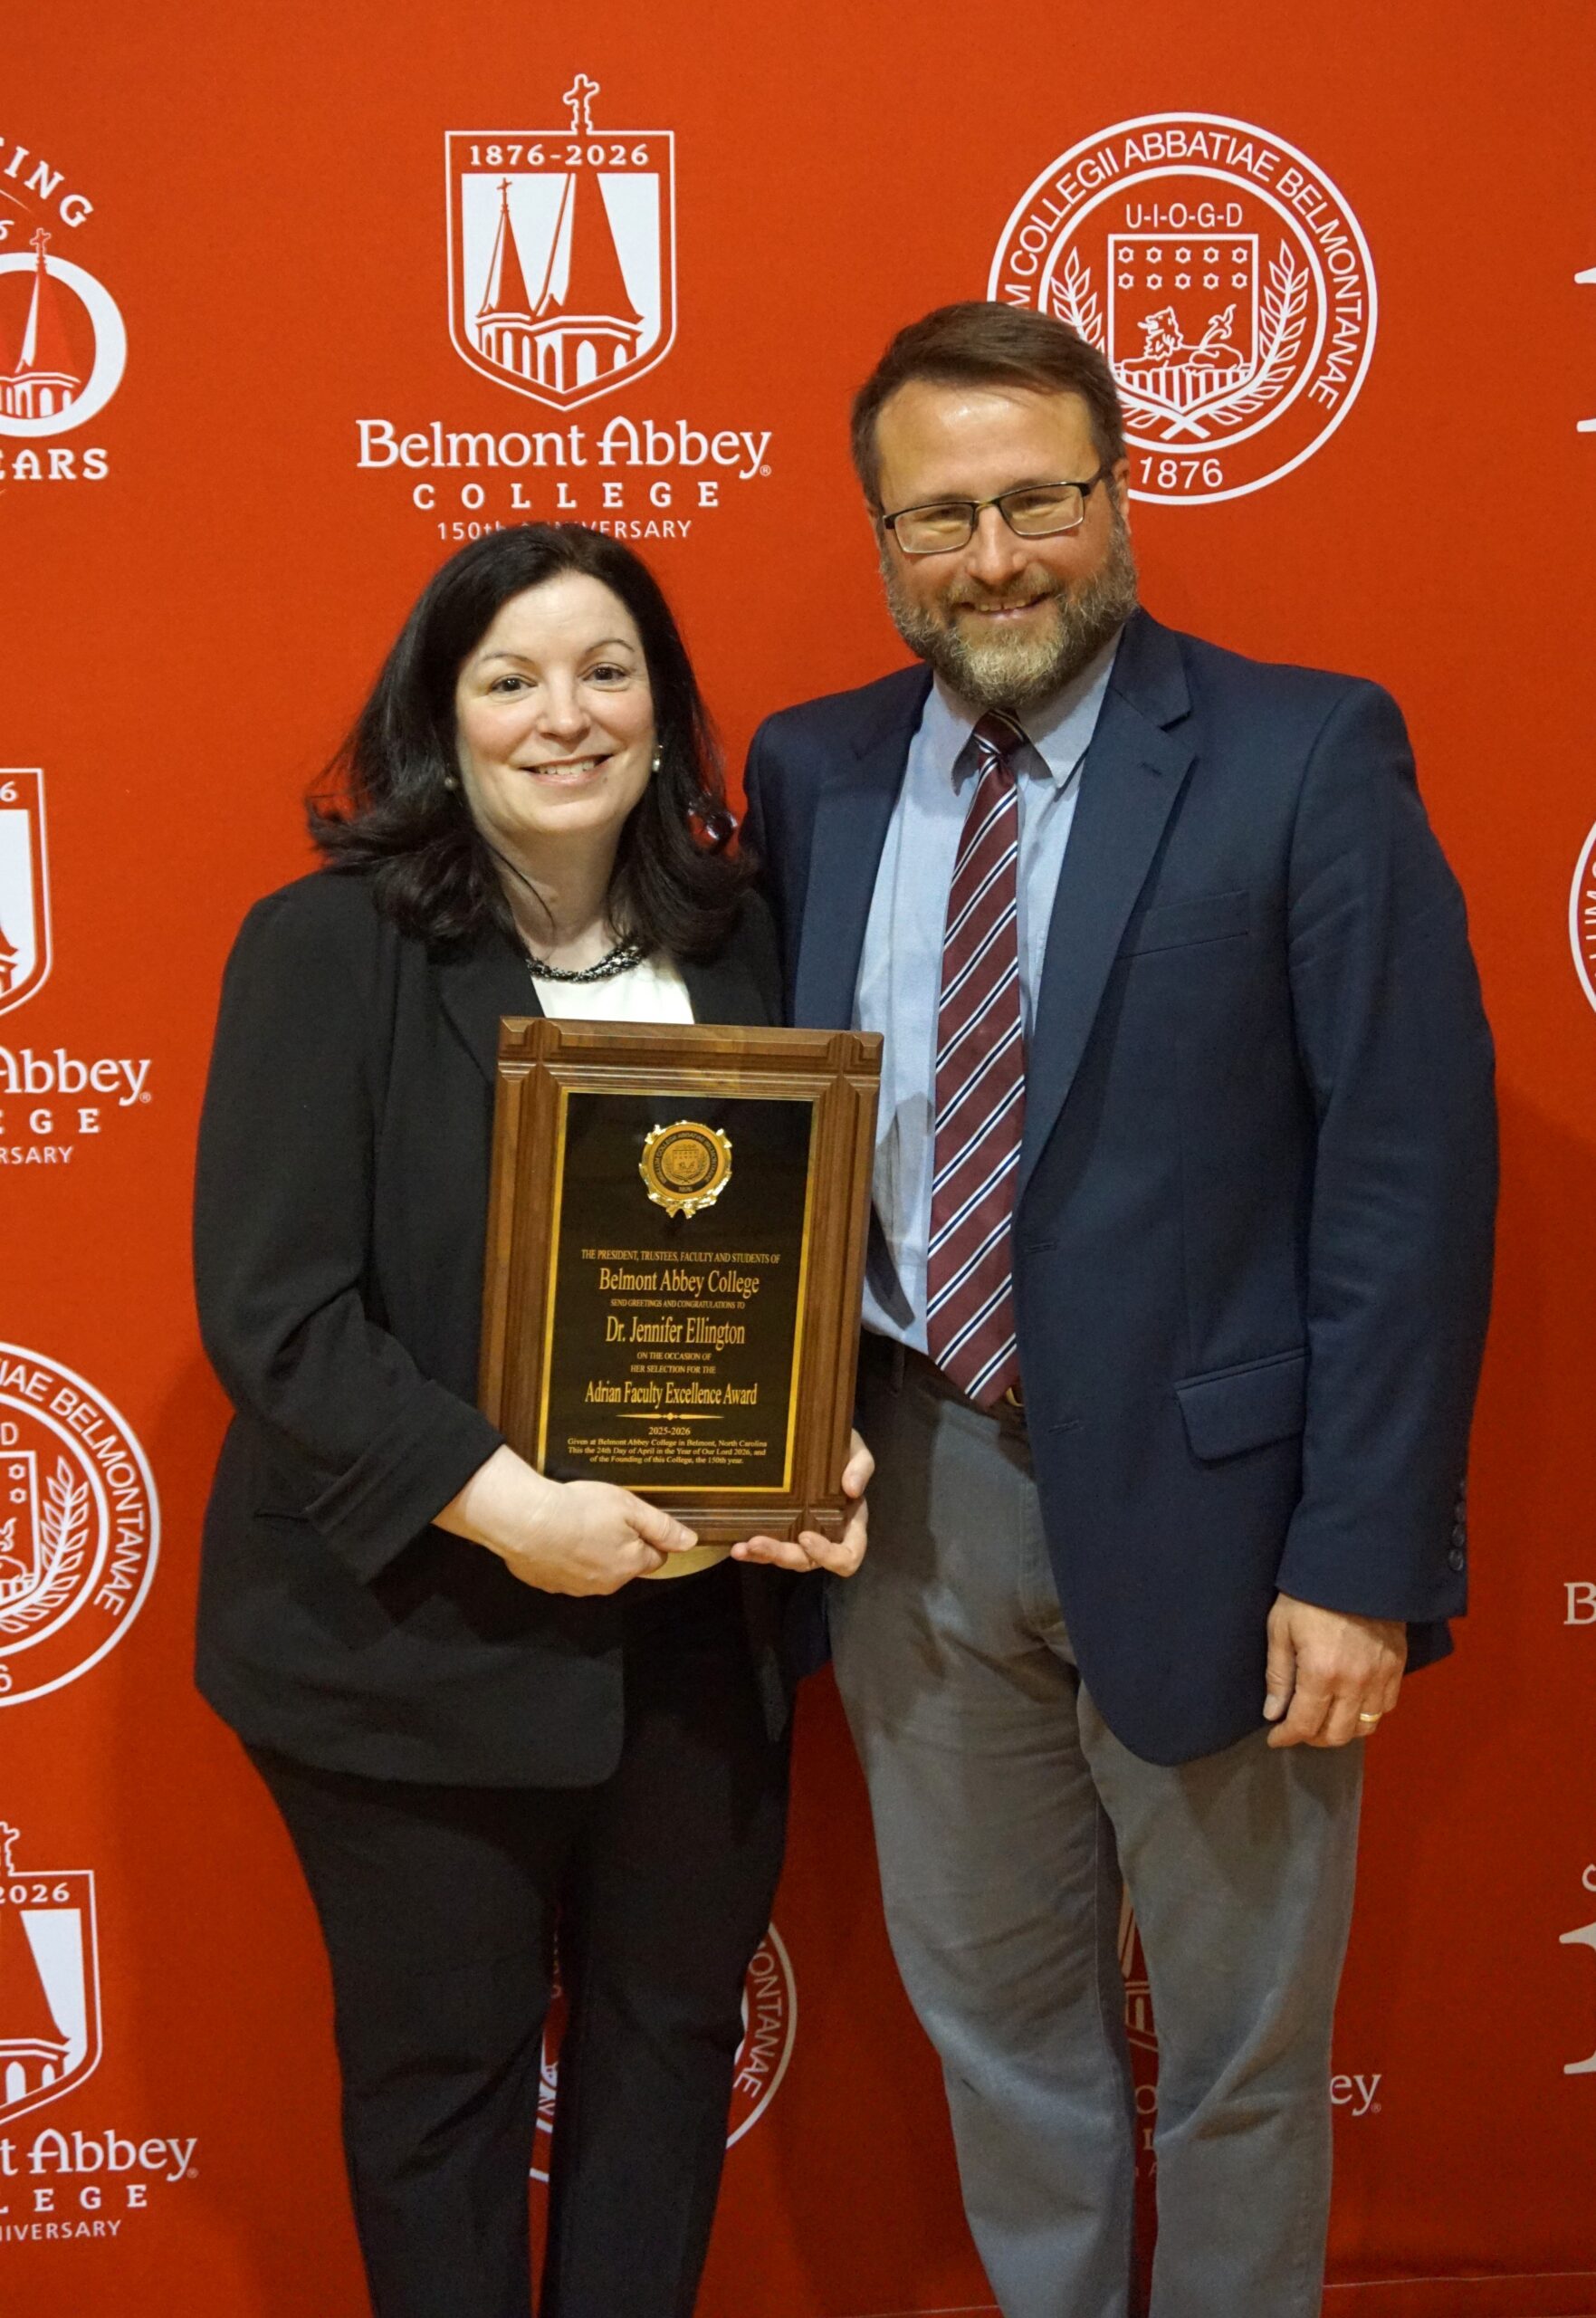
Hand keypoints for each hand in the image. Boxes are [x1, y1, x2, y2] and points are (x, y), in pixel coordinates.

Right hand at [435, 1445, 697, 1595]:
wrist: (524, 1520)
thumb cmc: (579, 1509)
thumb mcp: (629, 1507)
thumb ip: (662, 1527)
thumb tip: (690, 1541)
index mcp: (630, 1565)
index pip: (655, 1557)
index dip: (649, 1537)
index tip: (636, 1520)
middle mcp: (606, 1584)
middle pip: (625, 1566)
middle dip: (621, 1546)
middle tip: (604, 1517)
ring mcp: (575, 1588)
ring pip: (596, 1571)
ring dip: (592, 1553)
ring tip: (577, 1525)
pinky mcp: (549, 1584)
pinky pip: (566, 1573)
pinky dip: (565, 1558)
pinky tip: (557, 1537)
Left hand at [731, 1430, 873, 1575]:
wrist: (816, 1439)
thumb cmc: (840, 1449)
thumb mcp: (856, 1451)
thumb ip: (861, 1466)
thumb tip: (852, 1489)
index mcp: (850, 1525)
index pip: (847, 1556)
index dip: (828, 1555)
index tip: (805, 1536)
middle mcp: (826, 1537)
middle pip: (808, 1561)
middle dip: (783, 1555)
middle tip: (757, 1542)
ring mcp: (801, 1536)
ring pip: (785, 1558)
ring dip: (763, 1555)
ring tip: (741, 1547)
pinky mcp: (780, 1530)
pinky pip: (767, 1549)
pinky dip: (752, 1552)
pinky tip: (736, 1546)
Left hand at [1263, 1591, 1406, 1747]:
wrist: (1354, 1566)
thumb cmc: (1309, 1595)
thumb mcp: (1281, 1628)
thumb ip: (1277, 1675)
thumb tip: (1273, 1713)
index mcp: (1321, 1673)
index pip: (1304, 1724)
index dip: (1287, 1737)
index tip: (1275, 1738)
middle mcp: (1354, 1682)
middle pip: (1337, 1734)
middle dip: (1313, 1738)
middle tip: (1298, 1728)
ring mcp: (1380, 1677)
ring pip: (1364, 1727)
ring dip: (1341, 1730)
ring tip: (1324, 1718)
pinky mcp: (1397, 1667)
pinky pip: (1386, 1707)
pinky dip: (1367, 1714)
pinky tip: (1351, 1704)